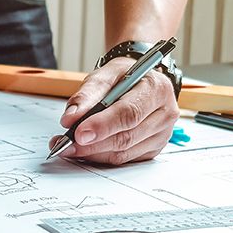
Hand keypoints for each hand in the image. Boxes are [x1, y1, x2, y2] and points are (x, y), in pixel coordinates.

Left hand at [50, 57, 178, 164]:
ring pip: (124, 152)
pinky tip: (87, 151)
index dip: (103, 125)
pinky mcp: (154, 148)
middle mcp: (165, 113)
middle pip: (127, 137)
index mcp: (156, 89)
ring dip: (94, 153)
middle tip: (67, 144)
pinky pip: (125, 159)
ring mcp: (162, 134)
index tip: (79, 133)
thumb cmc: (125, 77)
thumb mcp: (105, 74)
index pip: (129, 113)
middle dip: (93, 143)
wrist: (141, 81)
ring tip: (71, 147)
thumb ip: (87, 95)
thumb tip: (71, 119)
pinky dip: (103, 157)